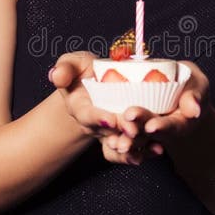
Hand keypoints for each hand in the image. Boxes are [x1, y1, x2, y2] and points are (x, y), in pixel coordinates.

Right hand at [48, 51, 163, 164]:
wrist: (95, 84)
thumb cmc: (83, 71)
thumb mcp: (72, 64)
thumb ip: (65, 68)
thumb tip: (56, 75)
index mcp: (80, 109)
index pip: (88, 116)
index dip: (98, 118)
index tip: (110, 118)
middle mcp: (95, 126)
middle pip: (109, 133)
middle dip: (122, 133)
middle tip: (134, 131)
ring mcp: (111, 133)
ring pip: (122, 145)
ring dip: (136, 148)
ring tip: (152, 148)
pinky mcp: (125, 136)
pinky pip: (134, 148)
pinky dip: (146, 151)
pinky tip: (158, 150)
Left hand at [102, 61, 209, 157]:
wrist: (179, 92)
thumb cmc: (189, 85)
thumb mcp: (197, 85)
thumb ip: (196, 95)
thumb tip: (194, 110)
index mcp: (182, 122)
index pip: (173, 126)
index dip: (162, 126)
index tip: (151, 126)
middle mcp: (164, 130)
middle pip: (150, 132)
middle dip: (138, 128)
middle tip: (127, 119)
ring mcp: (148, 132)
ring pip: (137, 139)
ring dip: (127, 141)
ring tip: (116, 142)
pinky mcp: (136, 130)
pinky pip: (127, 138)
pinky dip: (118, 142)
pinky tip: (109, 142)